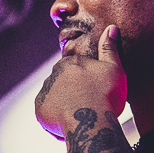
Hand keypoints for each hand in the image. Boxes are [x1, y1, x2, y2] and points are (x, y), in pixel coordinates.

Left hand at [36, 25, 126, 139]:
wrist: (91, 122)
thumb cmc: (106, 95)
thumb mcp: (114, 68)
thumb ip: (110, 48)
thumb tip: (112, 27)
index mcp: (69, 62)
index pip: (74, 71)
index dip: (85, 83)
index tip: (95, 93)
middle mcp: (53, 74)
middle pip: (63, 85)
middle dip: (73, 94)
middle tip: (89, 107)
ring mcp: (44, 92)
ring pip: (55, 100)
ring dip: (64, 107)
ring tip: (81, 118)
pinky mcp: (39, 110)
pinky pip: (47, 115)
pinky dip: (56, 120)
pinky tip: (71, 124)